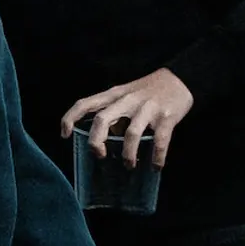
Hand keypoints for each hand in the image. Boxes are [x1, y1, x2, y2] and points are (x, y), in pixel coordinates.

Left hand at [62, 67, 194, 161]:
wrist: (179, 79)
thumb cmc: (147, 91)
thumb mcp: (125, 96)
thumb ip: (113, 115)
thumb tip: (103, 143)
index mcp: (114, 95)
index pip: (85, 103)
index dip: (70, 118)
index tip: (64, 135)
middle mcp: (127, 100)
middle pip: (102, 119)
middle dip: (96, 141)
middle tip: (100, 156)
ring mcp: (147, 108)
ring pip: (131, 133)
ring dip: (128, 154)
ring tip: (128, 166)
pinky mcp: (166, 116)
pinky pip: (160, 140)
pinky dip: (157, 156)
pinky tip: (156, 166)